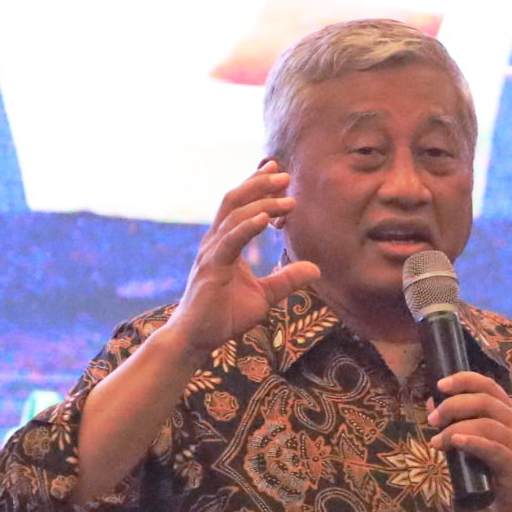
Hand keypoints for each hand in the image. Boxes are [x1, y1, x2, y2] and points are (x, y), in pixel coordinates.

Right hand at [167, 161, 320, 354]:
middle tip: (286, 175)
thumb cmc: (223, 317)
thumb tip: (315, 269)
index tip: (277, 172)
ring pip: (235, 216)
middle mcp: (215, 242)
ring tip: (287, 197)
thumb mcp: (265, 296)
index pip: (240, 207)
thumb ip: (287, 280)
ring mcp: (211, 253)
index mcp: (225, 243)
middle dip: (259, 185)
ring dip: (262, 203)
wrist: (196, 339)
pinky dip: (247, 227)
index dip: (256, 187)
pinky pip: (230, 241)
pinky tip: (265, 218)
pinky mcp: (211, 268)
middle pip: (235, 201)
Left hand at [426, 371, 511, 511]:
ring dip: (455, 428)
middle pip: (484, 400)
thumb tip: (432, 405)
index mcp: (510, 413)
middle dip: (453, 406)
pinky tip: (455, 442)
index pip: (487, 385)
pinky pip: (492, 447)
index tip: (439, 385)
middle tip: (432, 419)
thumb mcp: (478, 444)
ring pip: (486, 423)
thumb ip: (460, 424)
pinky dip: (471, 442)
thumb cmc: (499, 472)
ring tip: (437, 441)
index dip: (463, 380)